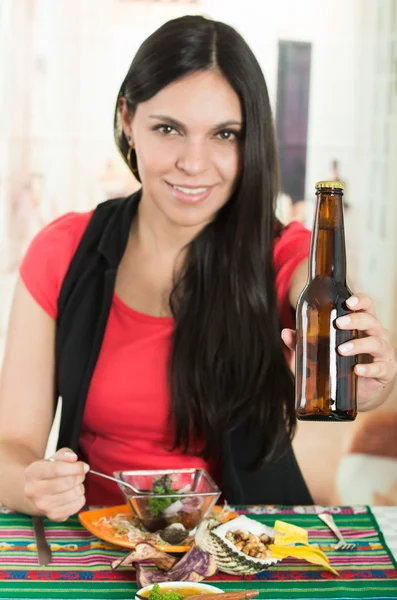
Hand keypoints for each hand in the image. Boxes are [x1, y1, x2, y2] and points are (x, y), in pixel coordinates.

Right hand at [24, 448, 88, 520]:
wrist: (38, 492)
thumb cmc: (49, 472)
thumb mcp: (54, 458)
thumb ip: (64, 454)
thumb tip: (73, 458)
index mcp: (32, 472)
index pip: (57, 469)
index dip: (76, 467)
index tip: (84, 466)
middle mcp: (33, 491)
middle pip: (67, 482)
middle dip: (80, 477)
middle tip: (81, 475)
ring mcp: (42, 505)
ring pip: (73, 494)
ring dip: (80, 487)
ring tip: (76, 484)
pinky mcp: (52, 516)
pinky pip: (76, 506)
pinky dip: (80, 499)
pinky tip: (74, 494)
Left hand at [281, 293, 396, 410]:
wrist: (360, 388)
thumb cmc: (344, 360)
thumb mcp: (324, 348)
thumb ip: (305, 340)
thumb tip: (286, 333)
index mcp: (363, 323)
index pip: (366, 305)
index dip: (360, 300)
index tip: (348, 302)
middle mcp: (376, 334)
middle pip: (371, 320)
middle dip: (356, 320)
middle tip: (338, 323)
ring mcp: (383, 352)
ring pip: (376, 342)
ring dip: (359, 344)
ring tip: (341, 349)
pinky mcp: (386, 370)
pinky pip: (380, 368)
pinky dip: (369, 369)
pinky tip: (357, 370)